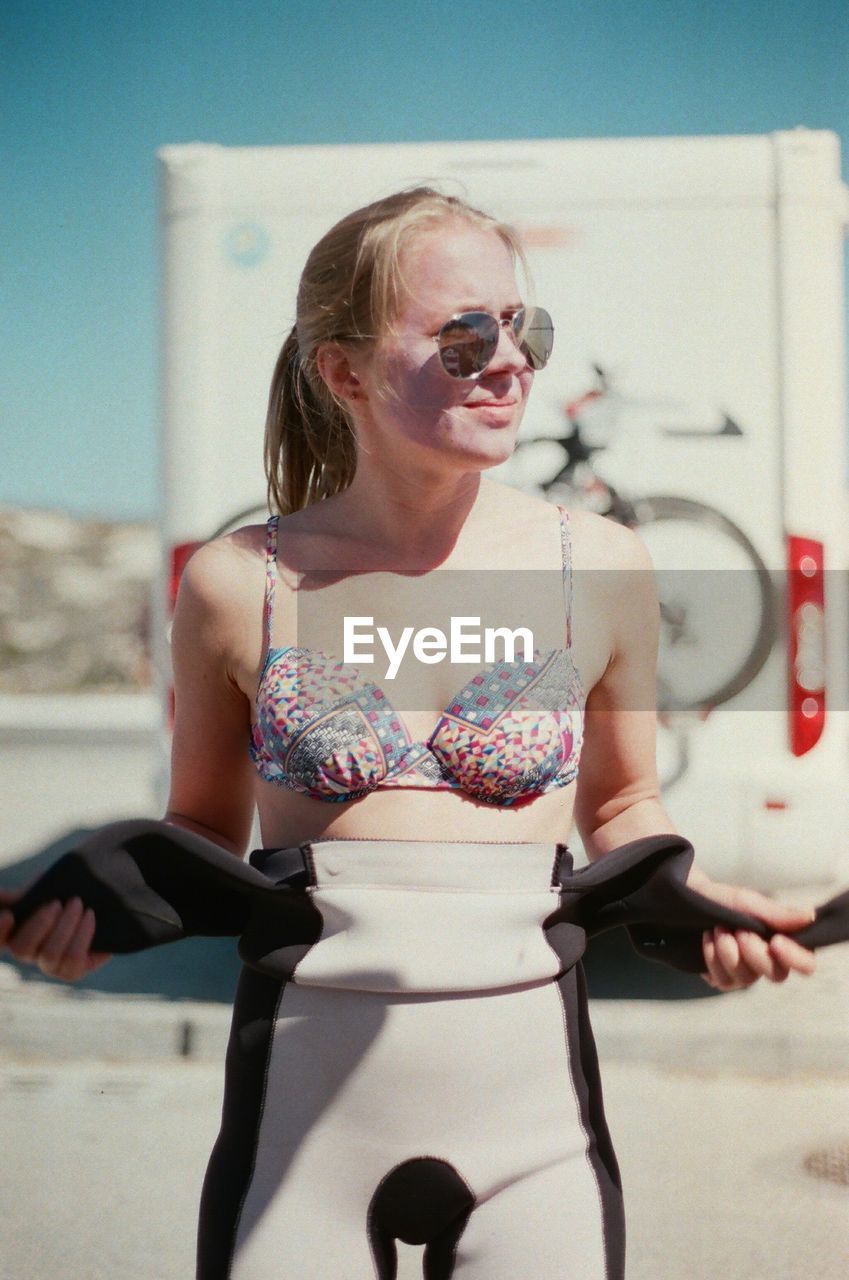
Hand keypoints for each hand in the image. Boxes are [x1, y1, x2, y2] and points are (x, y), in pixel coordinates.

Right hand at [0, 887, 111, 981]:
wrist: (97, 903)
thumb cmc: (64, 895)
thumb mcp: (44, 889)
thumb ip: (24, 895)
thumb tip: (0, 895)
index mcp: (14, 932)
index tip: (9, 915)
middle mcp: (28, 953)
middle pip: (21, 949)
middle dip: (41, 923)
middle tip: (57, 903)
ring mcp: (48, 965)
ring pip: (49, 955)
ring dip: (65, 926)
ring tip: (77, 904)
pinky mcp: (71, 971)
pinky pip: (73, 959)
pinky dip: (82, 934)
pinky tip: (89, 916)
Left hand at [685, 866, 816, 990]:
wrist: (688, 899)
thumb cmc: (722, 899)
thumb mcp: (747, 902)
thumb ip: (776, 914)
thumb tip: (810, 916)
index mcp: (781, 943)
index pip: (805, 964)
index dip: (795, 957)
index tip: (775, 941)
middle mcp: (767, 963)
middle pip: (776, 975)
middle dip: (754, 952)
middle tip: (738, 930)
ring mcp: (744, 975)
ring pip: (746, 979)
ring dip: (728, 950)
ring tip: (718, 928)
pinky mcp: (721, 979)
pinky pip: (722, 980)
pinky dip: (712, 957)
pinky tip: (707, 938)